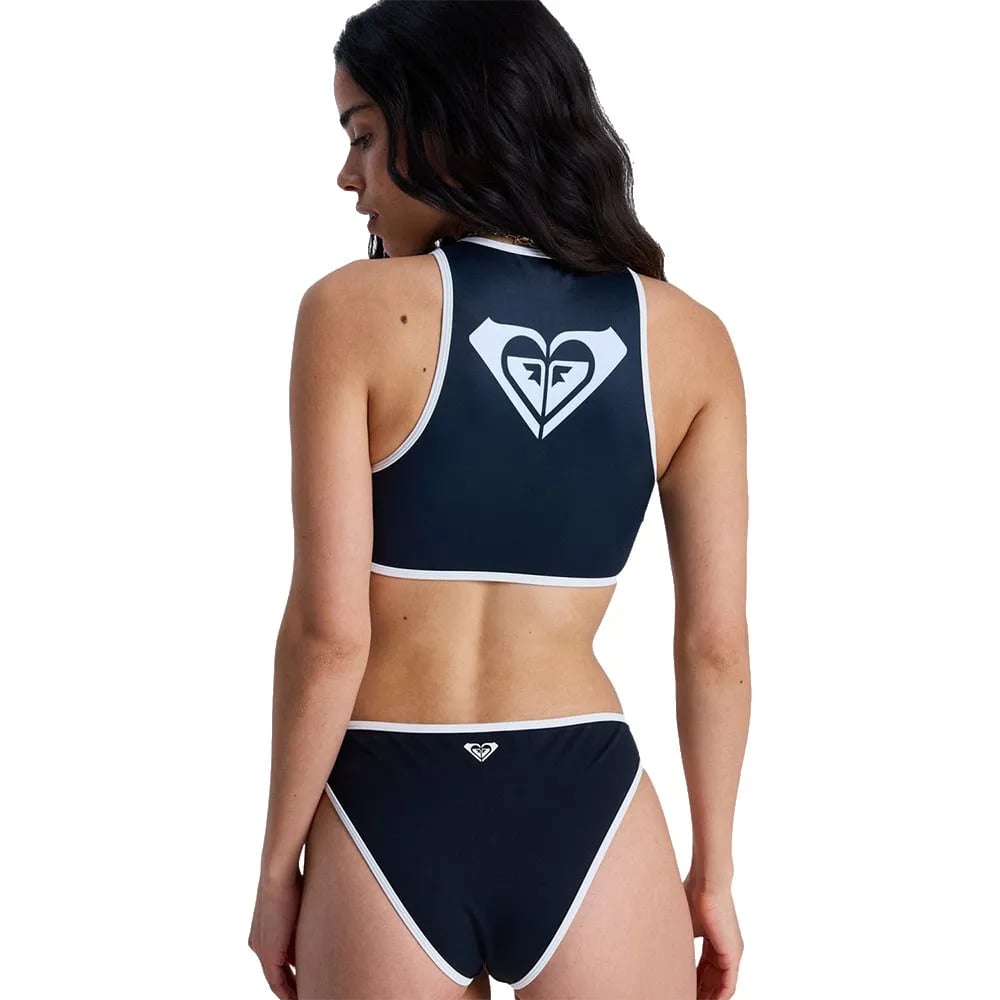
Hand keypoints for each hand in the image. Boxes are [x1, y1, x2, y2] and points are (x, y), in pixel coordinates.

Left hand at [248, 869, 302, 999]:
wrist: (278, 874)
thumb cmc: (290, 881)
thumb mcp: (297, 907)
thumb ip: (300, 925)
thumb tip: (312, 938)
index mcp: (263, 934)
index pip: (278, 961)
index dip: (291, 974)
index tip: (303, 980)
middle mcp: (258, 945)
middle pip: (276, 974)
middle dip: (291, 986)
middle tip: (304, 994)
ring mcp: (261, 950)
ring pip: (277, 981)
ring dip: (291, 991)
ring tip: (305, 996)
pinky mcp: (268, 954)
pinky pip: (277, 983)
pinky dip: (288, 992)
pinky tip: (299, 997)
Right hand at [682, 875, 742, 999]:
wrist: (706, 883)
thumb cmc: (692, 894)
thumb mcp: (683, 924)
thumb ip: (679, 940)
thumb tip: (661, 950)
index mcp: (713, 941)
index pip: (703, 970)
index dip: (693, 983)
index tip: (681, 990)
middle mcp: (724, 949)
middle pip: (712, 981)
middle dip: (699, 993)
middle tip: (683, 998)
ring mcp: (731, 953)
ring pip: (720, 986)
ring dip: (708, 996)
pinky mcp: (733, 955)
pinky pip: (728, 985)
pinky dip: (717, 996)